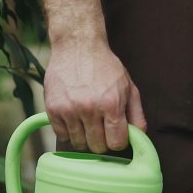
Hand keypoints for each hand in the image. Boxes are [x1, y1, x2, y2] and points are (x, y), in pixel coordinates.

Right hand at [42, 37, 145, 152]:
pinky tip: (74, 117)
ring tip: (87, 120)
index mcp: (111, 104)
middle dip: (102, 140)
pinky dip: (69, 131)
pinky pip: (62, 136)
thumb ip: (137, 113)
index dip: (118, 141)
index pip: (116, 143)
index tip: (115, 134)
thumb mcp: (128, 86)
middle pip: (97, 147)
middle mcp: (89, 109)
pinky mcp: (53, 109)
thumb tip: (139, 137)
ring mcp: (69, 110)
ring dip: (85, 136)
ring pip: (79, 144)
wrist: (77, 46)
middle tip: (101, 127)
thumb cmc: (105, 66)